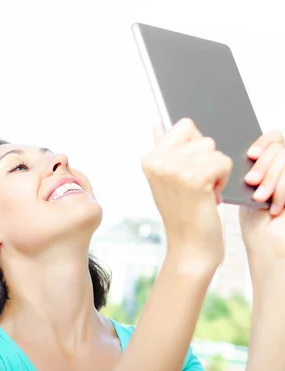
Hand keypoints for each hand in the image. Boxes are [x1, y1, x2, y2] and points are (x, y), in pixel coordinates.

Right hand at [144, 118, 231, 266]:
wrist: (189, 245)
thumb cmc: (182, 212)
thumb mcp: (167, 178)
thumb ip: (163, 148)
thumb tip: (158, 123)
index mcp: (150, 158)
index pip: (184, 126)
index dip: (194, 148)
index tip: (186, 172)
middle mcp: (158, 161)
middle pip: (201, 136)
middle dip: (206, 158)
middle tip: (195, 184)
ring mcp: (173, 168)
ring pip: (213, 148)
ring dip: (215, 170)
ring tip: (202, 191)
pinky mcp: (193, 177)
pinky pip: (223, 161)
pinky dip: (222, 180)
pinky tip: (209, 196)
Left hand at [240, 130, 284, 262]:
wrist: (266, 244)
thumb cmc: (255, 218)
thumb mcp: (242, 188)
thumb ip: (242, 166)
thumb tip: (230, 148)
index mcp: (271, 161)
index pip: (274, 137)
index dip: (264, 142)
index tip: (250, 154)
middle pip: (281, 148)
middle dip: (265, 165)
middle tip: (251, 181)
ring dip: (273, 179)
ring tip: (260, 197)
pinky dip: (283, 190)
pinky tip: (274, 206)